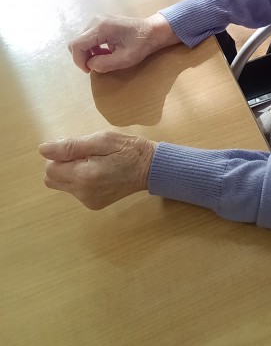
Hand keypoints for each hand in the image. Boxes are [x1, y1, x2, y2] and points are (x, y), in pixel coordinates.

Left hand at [39, 132, 155, 209]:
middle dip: (62, 165)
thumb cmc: (128, 149)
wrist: (151, 168)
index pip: (50, 167)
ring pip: (62, 185)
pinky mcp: (93, 205)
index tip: (80, 150)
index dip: (60, 155)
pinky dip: (80, 181)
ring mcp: (88, 201)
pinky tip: (99, 174)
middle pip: (51, 179)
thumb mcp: (102, 140)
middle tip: (85, 156)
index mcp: (85, 175)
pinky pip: (75, 191)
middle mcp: (83, 193)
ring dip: (71, 173)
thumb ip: (71, 146)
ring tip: (94, 164)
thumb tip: (43, 149)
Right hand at [68, 13, 179, 73]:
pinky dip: (92, 47)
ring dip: (88, 53)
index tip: (89, 70)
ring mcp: (97, 20)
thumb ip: (105, 64)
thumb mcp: (125, 59)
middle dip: (83, 57)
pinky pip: (88, 37)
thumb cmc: (142, 44)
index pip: (76, 45)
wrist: (152, 31)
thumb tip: (90, 65)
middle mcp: (95, 21)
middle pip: (76, 42)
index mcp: (101, 28)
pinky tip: (105, 52)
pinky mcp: (100, 22)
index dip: (79, 60)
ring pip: (81, 40)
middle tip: (97, 66)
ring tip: (104, 58)